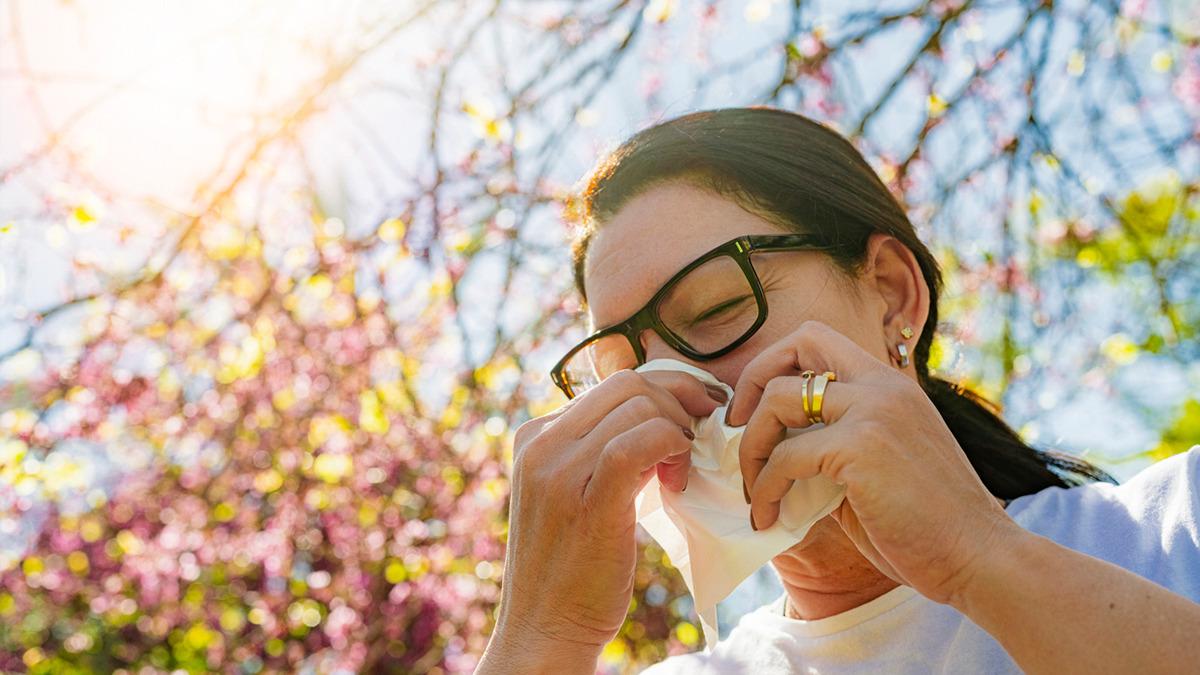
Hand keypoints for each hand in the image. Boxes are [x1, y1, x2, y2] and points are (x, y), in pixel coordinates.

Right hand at [481, 369, 721, 670]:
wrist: (544, 627)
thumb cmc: (571, 565)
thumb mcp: (574, 492)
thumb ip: (601, 452)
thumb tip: (659, 417)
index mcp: (535, 435)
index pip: (612, 383)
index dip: (665, 391)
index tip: (694, 415)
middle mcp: (540, 443)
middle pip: (628, 384)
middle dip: (679, 400)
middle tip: (701, 435)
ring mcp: (557, 469)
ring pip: (639, 406)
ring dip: (678, 430)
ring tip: (682, 471)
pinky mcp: (586, 498)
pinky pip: (642, 440)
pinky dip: (673, 446)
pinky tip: (678, 479)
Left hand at [725, 320, 1019, 604]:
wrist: (979, 557)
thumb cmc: (927, 525)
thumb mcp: (876, 468)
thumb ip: (832, 447)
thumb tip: (774, 454)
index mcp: (889, 386)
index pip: (817, 339)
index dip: (774, 366)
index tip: (753, 414)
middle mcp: (883, 386)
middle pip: (798, 342)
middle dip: (752, 382)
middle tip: (736, 433)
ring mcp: (874, 410)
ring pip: (779, 399)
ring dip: (750, 446)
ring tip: (752, 488)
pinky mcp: (862, 447)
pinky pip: (786, 456)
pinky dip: (765, 488)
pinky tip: (769, 517)